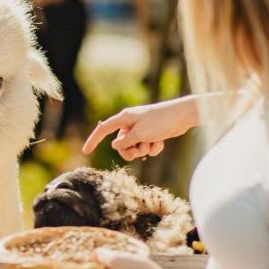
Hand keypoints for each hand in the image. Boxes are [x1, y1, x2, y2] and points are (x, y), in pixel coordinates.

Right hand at [82, 96, 199, 160]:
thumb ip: (125, 142)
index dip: (93, 140)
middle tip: (139, 152)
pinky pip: (146, 147)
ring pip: (134, 147)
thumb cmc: (160, 121)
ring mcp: (141, 129)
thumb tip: (114, 146)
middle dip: (129, 151)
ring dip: (143, 150)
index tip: (85, 151)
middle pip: (120, 144)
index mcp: (124, 118)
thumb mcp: (139, 134)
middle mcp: (130, 123)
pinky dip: (153, 148)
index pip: (103, 129)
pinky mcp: (152, 134)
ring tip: (152, 144)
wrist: (183, 116)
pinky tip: (161, 142)